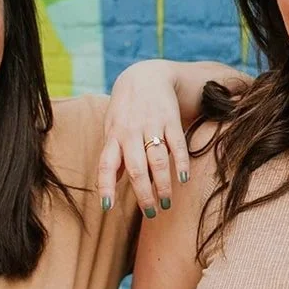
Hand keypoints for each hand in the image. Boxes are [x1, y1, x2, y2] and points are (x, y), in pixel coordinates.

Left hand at [98, 60, 190, 217]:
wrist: (145, 75)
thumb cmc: (126, 109)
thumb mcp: (112, 129)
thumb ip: (113, 157)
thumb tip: (111, 186)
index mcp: (114, 137)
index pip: (106, 164)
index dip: (106, 186)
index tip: (107, 207)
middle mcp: (130, 132)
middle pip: (137, 169)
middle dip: (144, 194)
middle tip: (151, 212)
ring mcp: (151, 125)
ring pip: (158, 160)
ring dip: (163, 184)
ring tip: (166, 202)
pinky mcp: (170, 119)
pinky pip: (177, 144)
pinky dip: (181, 163)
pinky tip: (183, 179)